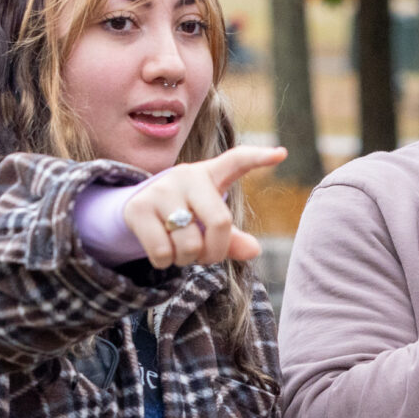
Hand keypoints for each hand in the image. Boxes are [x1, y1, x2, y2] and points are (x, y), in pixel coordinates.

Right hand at [120, 144, 287, 268]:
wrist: (137, 209)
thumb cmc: (184, 215)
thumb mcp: (209, 221)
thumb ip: (232, 237)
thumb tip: (254, 250)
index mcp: (210, 173)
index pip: (237, 160)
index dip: (258, 158)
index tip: (281, 154)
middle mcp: (186, 175)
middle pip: (219, 223)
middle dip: (215, 252)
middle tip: (205, 256)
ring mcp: (160, 190)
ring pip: (189, 244)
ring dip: (188, 260)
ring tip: (181, 250)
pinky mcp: (137, 208)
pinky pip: (162, 252)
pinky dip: (166, 263)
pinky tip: (163, 251)